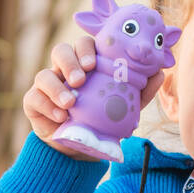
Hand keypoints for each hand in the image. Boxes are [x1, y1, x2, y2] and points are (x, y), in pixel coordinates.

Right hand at [23, 37, 164, 160]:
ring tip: (71, 102)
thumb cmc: (103, 119)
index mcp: (86, 65)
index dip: (86, 48)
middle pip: (61, 51)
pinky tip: (60, 116)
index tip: (94, 63)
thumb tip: (160, 73)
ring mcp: (48, 85)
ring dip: (57, 87)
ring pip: (44, 73)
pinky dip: (47, 105)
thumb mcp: (125, 107)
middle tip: (81, 79)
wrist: (80, 147)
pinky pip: (33, 97)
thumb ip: (141, 91)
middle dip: (70, 61)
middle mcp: (65, 71)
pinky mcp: (33, 102)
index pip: (84, 44)